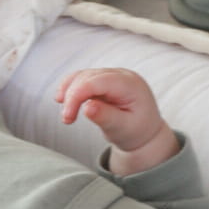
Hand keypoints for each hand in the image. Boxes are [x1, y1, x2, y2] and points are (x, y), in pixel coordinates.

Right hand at [55, 67, 179, 175]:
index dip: (77, 95)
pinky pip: (83, 78)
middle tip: (66, 120)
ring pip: (83, 75)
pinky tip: (63, 99)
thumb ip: (107, 117)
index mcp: (130, 85)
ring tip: (65, 112)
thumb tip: (87, 107)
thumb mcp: (123, 129)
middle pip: (88, 76)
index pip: (97, 82)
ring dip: (69, 91)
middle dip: (72, 96)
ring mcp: (112, 75)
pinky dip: (72, 88)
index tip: (67, 117)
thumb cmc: (137, 132)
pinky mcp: (104, 80)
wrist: (145, 133)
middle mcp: (121, 75)